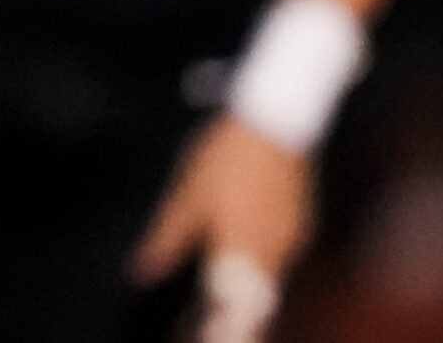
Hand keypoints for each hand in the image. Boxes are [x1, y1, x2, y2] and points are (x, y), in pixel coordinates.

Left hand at [131, 114, 311, 340]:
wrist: (277, 121)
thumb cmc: (225, 156)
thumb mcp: (187, 195)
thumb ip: (166, 238)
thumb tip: (140, 273)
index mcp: (240, 250)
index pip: (230, 311)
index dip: (216, 333)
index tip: (200, 340)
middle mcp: (272, 254)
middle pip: (256, 307)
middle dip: (237, 326)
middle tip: (212, 333)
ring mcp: (292, 241)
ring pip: (270, 286)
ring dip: (250, 302)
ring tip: (225, 313)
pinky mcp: (301, 227)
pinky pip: (280, 262)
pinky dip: (261, 274)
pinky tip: (246, 270)